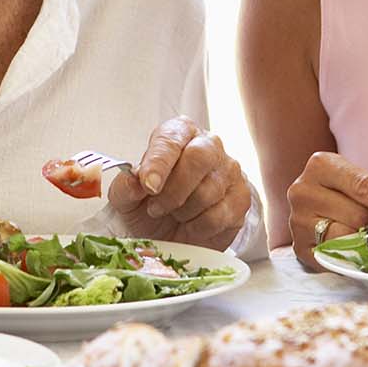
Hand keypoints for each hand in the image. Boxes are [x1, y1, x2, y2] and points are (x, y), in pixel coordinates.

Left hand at [105, 117, 254, 249]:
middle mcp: (208, 145)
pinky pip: (219, 215)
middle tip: (156, 208)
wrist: (173, 234)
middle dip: (173, 190)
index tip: (148, 185)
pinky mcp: (241, 198)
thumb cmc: (150, 204)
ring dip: (183, 211)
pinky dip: (197, 227)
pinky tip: (190, 224)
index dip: (158, 163)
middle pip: (198, 158)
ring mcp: (230, 170)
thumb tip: (135, 182)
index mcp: (179, 133)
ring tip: (173, 214)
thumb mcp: (127, 197)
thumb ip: (126, 186)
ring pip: (208, 191)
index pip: (171, 140)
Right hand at [284, 151, 367, 270]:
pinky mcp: (299, 248)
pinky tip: (356, 249)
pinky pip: (336, 258)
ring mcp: (297, 221)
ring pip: (346, 238)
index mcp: (322, 165)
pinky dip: (353, 257)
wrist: (321, 206)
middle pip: (357, 215)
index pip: (363, 186)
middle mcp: (302, 191)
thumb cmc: (351, 193)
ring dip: (366, 241)